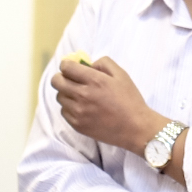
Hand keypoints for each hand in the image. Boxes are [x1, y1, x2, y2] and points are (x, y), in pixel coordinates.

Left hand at [52, 55, 166, 153]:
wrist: (135, 128)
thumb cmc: (130, 100)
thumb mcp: (121, 75)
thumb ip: (104, 63)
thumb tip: (88, 64)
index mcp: (95, 81)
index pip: (66, 67)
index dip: (66, 64)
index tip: (70, 66)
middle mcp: (83, 95)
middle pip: (56, 82)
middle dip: (61, 77)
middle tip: (69, 79)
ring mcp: (78, 112)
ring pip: (59, 97)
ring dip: (66, 93)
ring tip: (79, 95)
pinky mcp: (77, 125)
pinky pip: (64, 112)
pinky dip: (69, 107)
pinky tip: (82, 108)